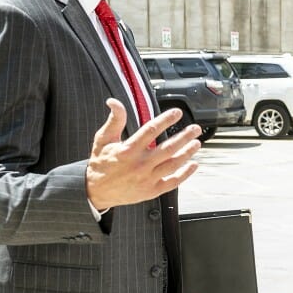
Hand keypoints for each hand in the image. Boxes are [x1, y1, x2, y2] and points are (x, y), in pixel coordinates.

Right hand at [86, 99, 201, 209]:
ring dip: (187, 153)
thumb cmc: (101, 162)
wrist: (96, 191)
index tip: (177, 112)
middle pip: (168, 148)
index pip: (151, 131)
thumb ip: (114, 120)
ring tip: (197, 143)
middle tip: (195, 129)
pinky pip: (172, 182)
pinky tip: (193, 165)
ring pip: (173, 165)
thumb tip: (114, 101)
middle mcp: (139, 165)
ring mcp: (146, 179)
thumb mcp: (103, 139)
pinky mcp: (151, 191)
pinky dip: (185, 174)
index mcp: (128, 150)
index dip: (166, 120)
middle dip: (184, 137)